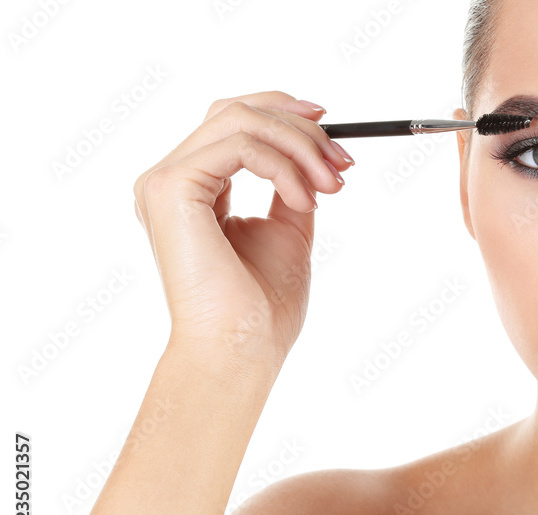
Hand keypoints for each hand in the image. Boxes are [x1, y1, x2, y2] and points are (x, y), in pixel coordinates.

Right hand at [132, 90, 353, 362]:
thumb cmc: (261, 309)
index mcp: (192, 190)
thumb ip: (291, 190)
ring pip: (239, 120)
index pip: (232, 123)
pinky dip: (283, 166)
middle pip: (234, 111)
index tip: (334, 136)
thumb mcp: (288, 233)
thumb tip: (316, 158)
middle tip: (343, 161)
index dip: (285, 115)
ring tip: (332, 185)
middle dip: (299, 128)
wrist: (241, 349)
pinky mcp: (170, 188)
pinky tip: (305, 200)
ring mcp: (164, 182)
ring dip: (299, 146)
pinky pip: (239, 145)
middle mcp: (170, 181)